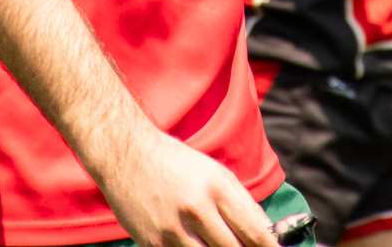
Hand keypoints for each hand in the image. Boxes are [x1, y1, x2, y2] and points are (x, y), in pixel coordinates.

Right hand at [93, 127, 277, 246]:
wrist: (126, 153)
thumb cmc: (175, 162)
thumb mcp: (215, 172)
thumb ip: (242, 202)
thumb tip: (265, 233)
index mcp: (217, 188)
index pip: (254, 231)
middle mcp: (196, 209)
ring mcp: (172, 230)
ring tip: (217, 242)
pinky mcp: (152, 243)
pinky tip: (195, 244)